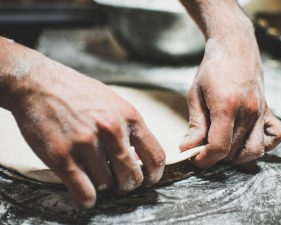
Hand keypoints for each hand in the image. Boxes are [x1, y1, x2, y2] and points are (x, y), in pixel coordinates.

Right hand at [5, 53, 164, 207]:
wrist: (38, 83)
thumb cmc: (78, 92)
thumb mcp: (113, 101)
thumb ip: (129, 126)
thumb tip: (140, 154)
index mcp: (128, 116)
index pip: (155, 157)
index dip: (154, 175)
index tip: (147, 179)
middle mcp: (111, 130)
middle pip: (133, 177)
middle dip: (127, 185)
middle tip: (118, 181)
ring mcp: (86, 143)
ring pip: (107, 185)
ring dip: (103, 186)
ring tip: (95, 174)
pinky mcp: (61, 155)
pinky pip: (84, 192)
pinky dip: (88, 199)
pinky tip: (87, 194)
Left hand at [180, 33, 280, 167]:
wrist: (234, 47)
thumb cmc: (211, 69)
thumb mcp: (195, 94)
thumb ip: (195, 124)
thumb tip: (188, 148)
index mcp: (226, 106)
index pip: (219, 146)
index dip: (205, 159)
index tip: (195, 159)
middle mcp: (248, 111)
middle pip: (234, 151)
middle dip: (215, 157)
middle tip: (202, 149)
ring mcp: (261, 111)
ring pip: (254, 150)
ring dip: (236, 155)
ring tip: (221, 145)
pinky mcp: (268, 110)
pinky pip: (275, 136)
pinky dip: (262, 144)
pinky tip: (245, 139)